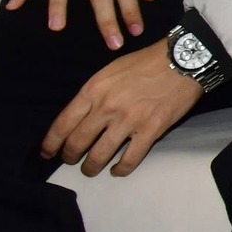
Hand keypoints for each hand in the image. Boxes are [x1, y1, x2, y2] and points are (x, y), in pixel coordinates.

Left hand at [42, 42, 201, 176]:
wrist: (183, 60)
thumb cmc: (145, 62)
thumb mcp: (111, 70)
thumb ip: (94, 93)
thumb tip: (83, 116)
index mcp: (93, 90)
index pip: (63, 124)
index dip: (51, 143)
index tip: (47, 153)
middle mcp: (106, 107)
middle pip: (77, 143)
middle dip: (69, 156)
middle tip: (71, 161)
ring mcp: (128, 121)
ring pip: (99, 155)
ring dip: (91, 167)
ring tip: (90, 170)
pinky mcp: (150, 131)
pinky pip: (129, 159)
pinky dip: (120, 169)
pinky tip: (117, 170)